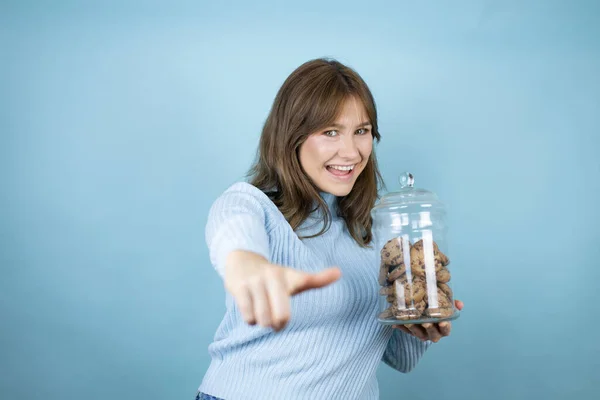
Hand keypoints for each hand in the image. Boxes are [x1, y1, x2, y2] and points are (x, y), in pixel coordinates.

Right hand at [224, 250, 341, 331]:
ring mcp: (254, 282)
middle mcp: (272, 276)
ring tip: (262, 313)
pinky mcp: (238, 288)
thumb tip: (339, 272)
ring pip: (263, 319)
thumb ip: (316, 279)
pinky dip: (250, 320)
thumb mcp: (294, 277)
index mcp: (288, 275)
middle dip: (278, 324)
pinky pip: (248, 317)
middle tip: (275, 321)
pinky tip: (251, 310)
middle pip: (281, 317)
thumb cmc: (273, 276)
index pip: (304, 283)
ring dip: (263, 322)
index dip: (310, 290)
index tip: (325, 285)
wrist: (242, 260)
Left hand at [393, 300, 463, 342]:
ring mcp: (421, 333)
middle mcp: (432, 332)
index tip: (442, 322)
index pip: (446, 330)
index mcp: (442, 328)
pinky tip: (396, 323)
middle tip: (426, 323)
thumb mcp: (443, 303)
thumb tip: (460, 304)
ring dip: (414, 329)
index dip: (445, 327)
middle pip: (433, 335)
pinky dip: (401, 327)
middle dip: (430, 329)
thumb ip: (451, 303)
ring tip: (410, 322)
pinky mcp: (409, 331)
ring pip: (418, 334)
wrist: (421, 307)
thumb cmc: (435, 307)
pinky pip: (405, 331)